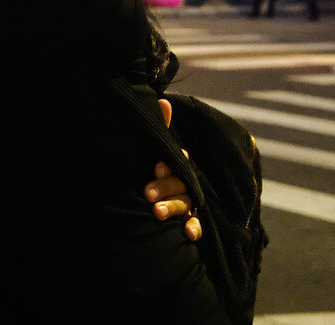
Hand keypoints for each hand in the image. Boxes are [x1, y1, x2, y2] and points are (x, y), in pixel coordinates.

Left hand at [144, 98, 201, 240]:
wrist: (139, 192)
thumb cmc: (147, 167)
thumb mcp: (149, 148)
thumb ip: (158, 127)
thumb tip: (163, 102)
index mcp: (176, 161)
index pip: (179, 160)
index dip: (169, 165)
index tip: (155, 167)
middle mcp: (184, 180)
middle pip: (181, 182)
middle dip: (165, 187)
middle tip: (147, 193)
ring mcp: (187, 199)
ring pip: (186, 202)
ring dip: (174, 207)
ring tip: (156, 212)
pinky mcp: (187, 218)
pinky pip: (195, 222)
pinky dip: (194, 227)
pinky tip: (188, 233)